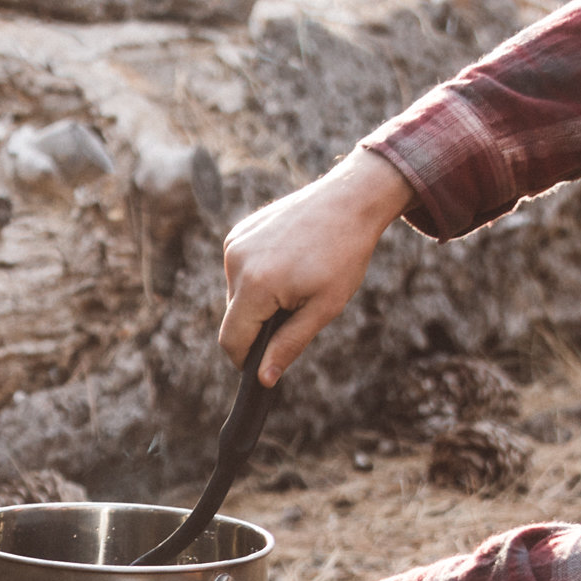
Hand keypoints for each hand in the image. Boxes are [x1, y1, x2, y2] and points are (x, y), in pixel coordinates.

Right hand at [219, 147, 411, 384]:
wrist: (348, 201)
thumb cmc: (343, 255)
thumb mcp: (323, 308)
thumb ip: (289, 344)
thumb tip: (264, 379)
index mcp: (255, 285)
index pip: (232, 341)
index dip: (247, 360)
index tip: (267, 364)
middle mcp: (236, 262)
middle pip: (234, 319)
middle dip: (260, 326)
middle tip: (299, 310)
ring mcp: (234, 244)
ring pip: (236, 296)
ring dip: (260, 301)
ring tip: (296, 282)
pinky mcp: (238, 233)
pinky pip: (240, 271)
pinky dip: (258, 278)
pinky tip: (288, 264)